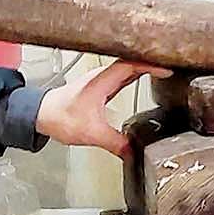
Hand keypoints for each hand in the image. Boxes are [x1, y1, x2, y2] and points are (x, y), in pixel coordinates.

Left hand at [36, 60, 171, 156]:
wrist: (40, 115)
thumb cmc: (59, 117)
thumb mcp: (91, 133)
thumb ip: (115, 143)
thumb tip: (132, 152)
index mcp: (101, 81)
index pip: (130, 65)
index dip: (150, 65)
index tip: (167, 69)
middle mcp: (101, 76)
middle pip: (131, 61)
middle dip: (152, 61)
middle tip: (173, 64)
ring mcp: (99, 80)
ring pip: (126, 67)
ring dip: (144, 66)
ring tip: (163, 68)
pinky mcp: (97, 86)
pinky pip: (120, 75)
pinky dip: (134, 74)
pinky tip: (143, 77)